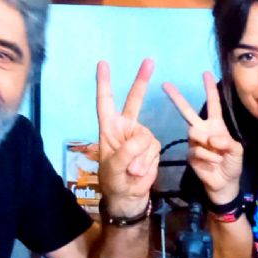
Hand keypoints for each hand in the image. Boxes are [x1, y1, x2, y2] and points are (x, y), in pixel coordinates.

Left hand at [97, 60, 160, 214]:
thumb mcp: (114, 168)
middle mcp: (125, 128)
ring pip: (147, 138)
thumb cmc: (113, 181)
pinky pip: (154, 149)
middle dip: (141, 81)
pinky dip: (148, 162)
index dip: (104, 83)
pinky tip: (140, 171)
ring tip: (132, 171)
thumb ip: (126, 153)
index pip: (105, 102)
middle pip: (134, 101)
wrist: (129, 196)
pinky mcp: (152, 147)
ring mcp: (140, 137)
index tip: (103, 63)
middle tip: (149, 61)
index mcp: (108, 128)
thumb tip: (141, 143)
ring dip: (141, 157)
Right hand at [163, 72, 242, 204]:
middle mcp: (202, 130)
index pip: (213, 104)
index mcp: (216, 125)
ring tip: (219, 155)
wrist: (224, 184)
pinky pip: (197, 150)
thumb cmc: (232, 164)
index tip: (205, 73)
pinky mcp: (190, 154)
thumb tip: (213, 139)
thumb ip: (228, 143)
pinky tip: (214, 163)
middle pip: (187, 111)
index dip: (210, 89)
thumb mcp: (237, 151)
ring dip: (210, 145)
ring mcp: (194, 142)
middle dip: (177, 98)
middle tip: (165, 84)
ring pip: (195, 132)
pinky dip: (209, 157)